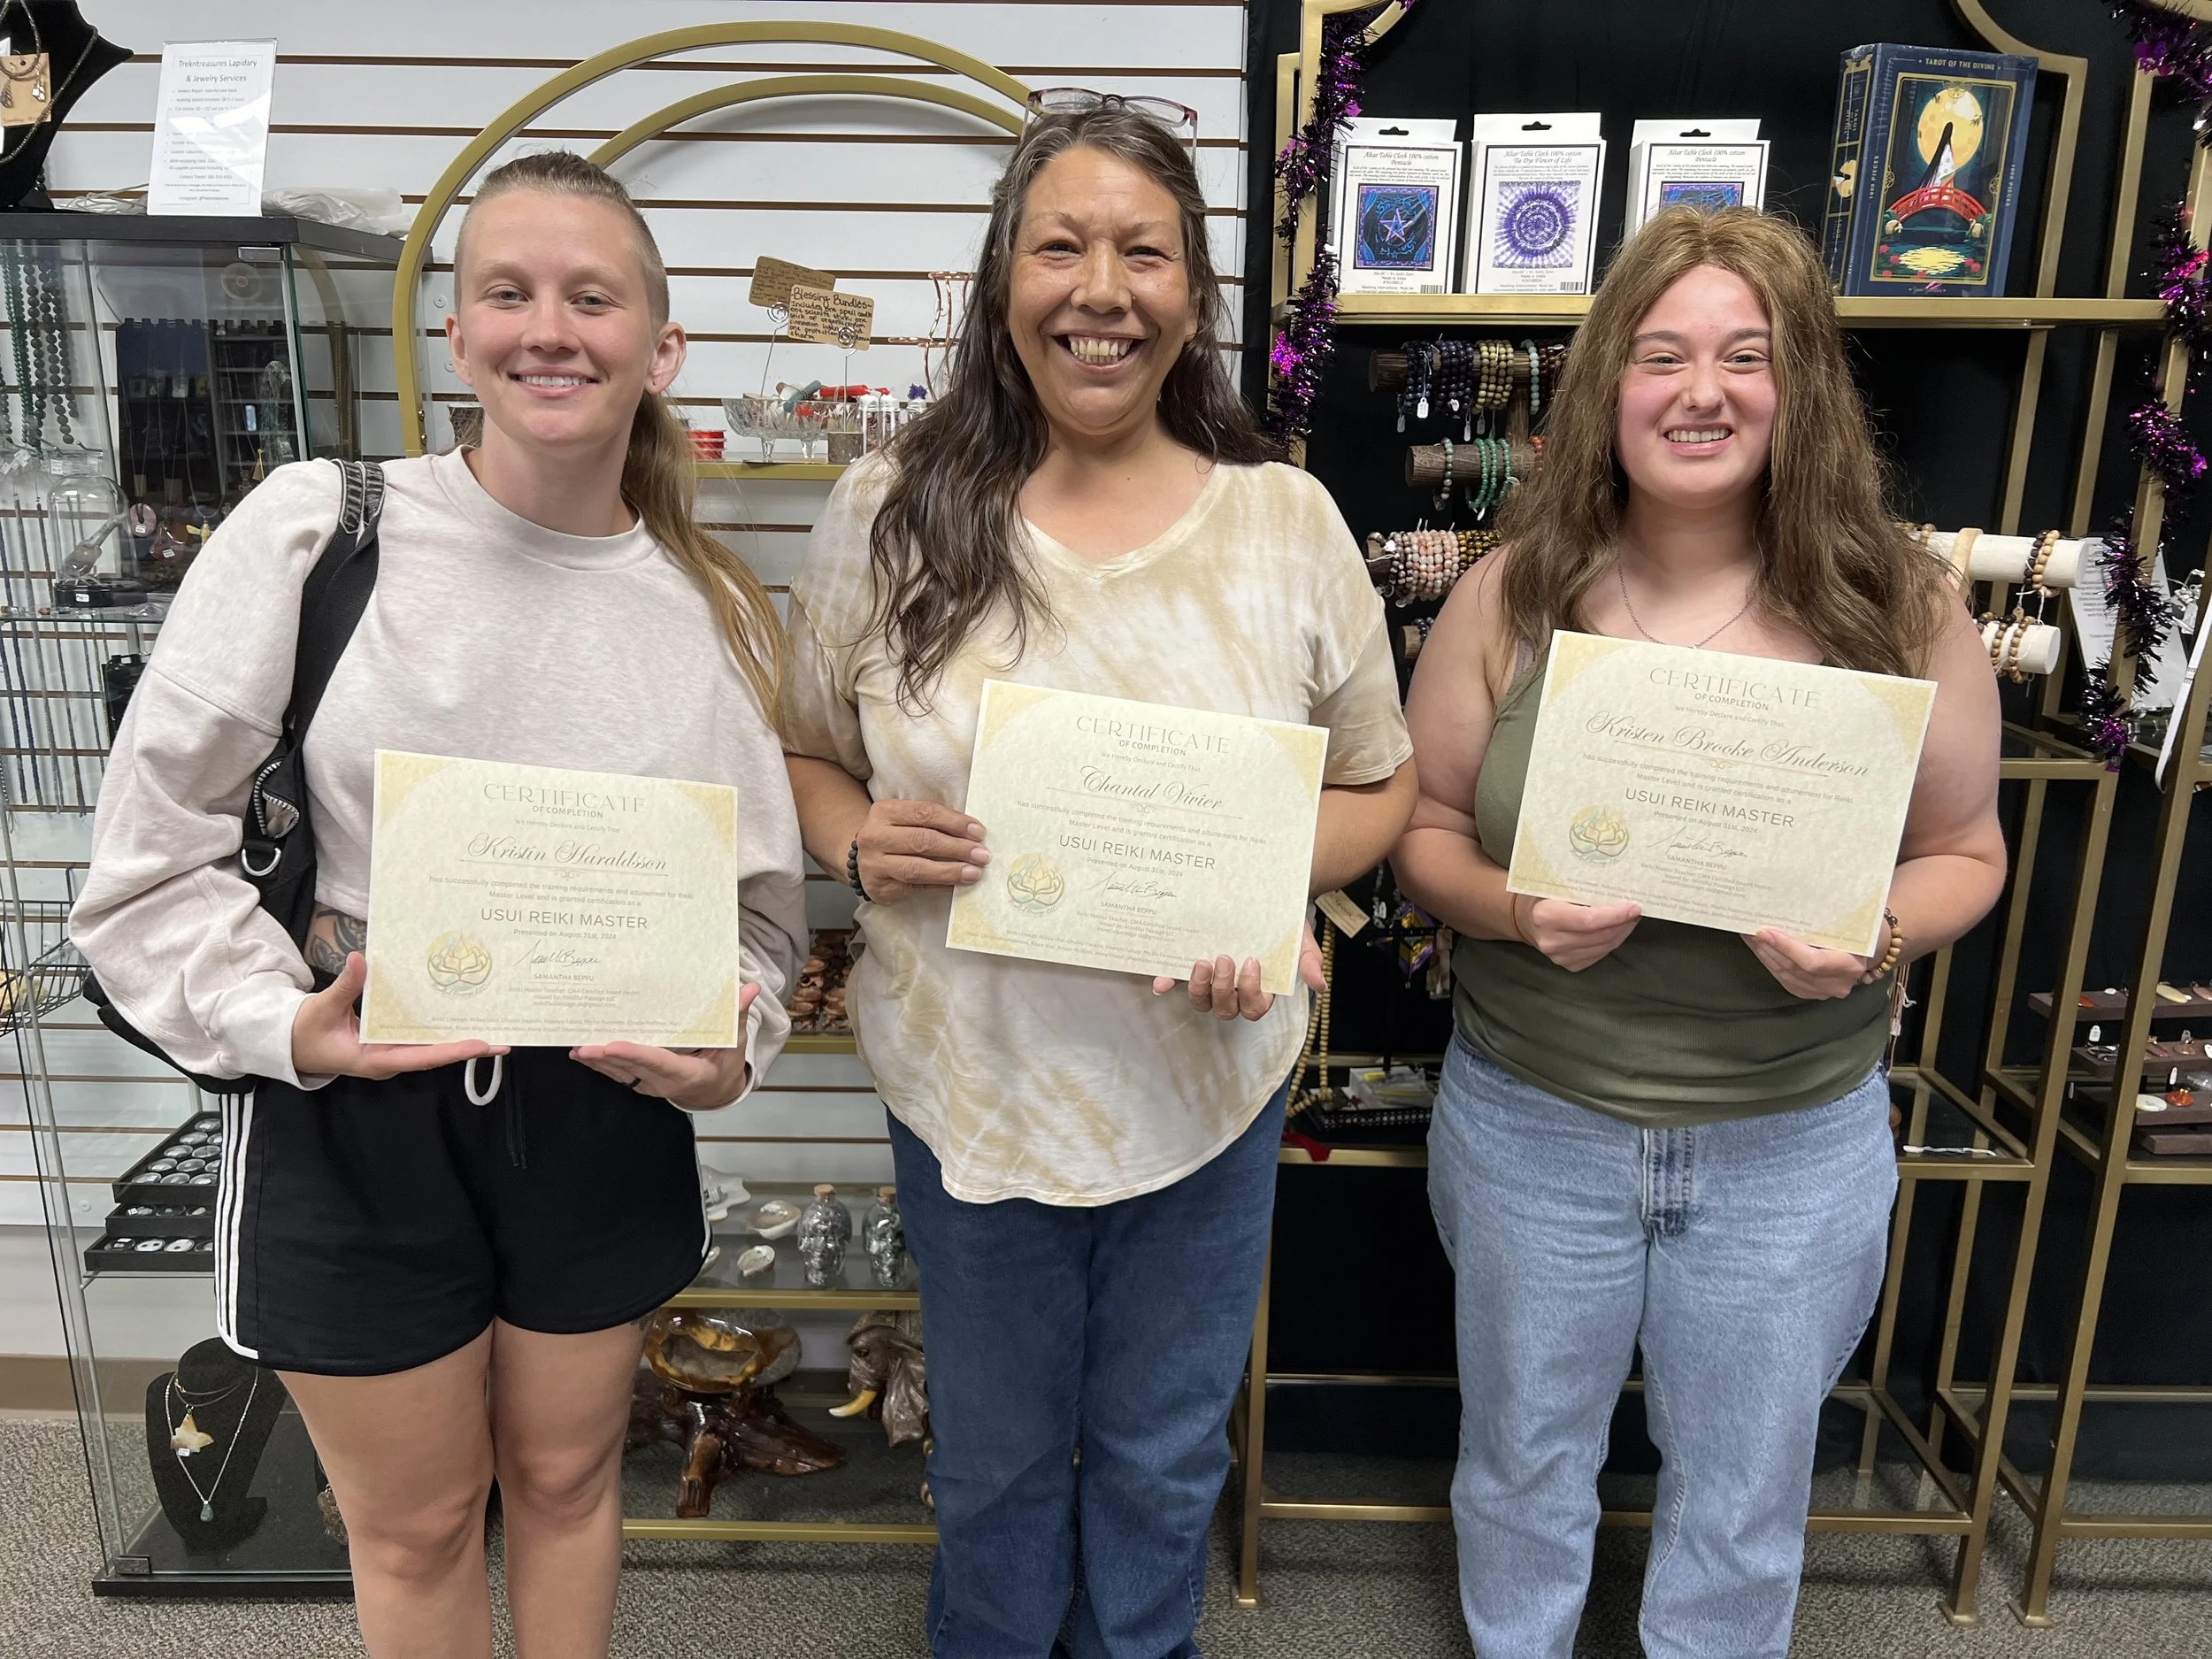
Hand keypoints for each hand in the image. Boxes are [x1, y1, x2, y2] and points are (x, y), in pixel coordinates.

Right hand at [290, 952, 505, 1079]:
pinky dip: (439, 1029)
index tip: (481, 1045)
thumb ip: (345, 987)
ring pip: (430, 1047)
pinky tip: (459, 1015)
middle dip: (467, 1047)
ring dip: (458, 1037)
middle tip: (504, 1040)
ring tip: (493, 1027)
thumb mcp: (323, 1008)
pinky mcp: (389, 1044)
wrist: (291, 1044)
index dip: (452, 1052)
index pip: (421, 1058)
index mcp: (374, 1060)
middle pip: (435, 1054)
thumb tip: (361, 960)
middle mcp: (389, 1060)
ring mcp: (391, 1053)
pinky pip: (419, 1038)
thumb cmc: (304, 1031)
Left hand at [571, 984, 763, 1109]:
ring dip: (597, 1062)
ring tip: (577, 1047)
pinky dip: (600, 1065)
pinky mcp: (641, 1083)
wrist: (716, 1092)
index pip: (658, 1062)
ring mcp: (650, 1085)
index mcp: (688, 1072)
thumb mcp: (735, 1042)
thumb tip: (750, 988)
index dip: (634, 1055)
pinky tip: (584, 1054)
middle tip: (583, 1045)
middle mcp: (664, 1083)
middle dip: (605, 1058)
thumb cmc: (726, 1064)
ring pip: (620, 1074)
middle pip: (631, 1069)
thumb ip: (737, 1015)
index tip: (612, 1045)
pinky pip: (619, 1075)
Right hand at [852, 798, 988, 903]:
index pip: (925, 813)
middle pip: (922, 840)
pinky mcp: (879, 888)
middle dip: (957, 848)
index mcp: (884, 811)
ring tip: (973, 872)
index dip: (955, 822)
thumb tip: (973, 833)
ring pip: (917, 868)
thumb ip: (933, 822)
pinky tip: (957, 884)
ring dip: (950, 870)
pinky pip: (915, 887)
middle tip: (982, 855)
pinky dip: (940, 886)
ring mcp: (874, 864)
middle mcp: (875, 836)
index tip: (979, 832)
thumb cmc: (895, 837)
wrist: (864, 861)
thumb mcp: (906, 820)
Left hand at [1151, 925, 1325, 1021]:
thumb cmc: (1283, 926)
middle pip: (1225, 1009)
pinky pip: (1177, 983)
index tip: (1251, 963)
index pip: (1254, 1008)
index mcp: (1260, 991)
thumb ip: (1308, 961)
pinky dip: (1168, 984)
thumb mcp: (1298, 939)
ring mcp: (1211, 982)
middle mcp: (1234, 992)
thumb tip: (1319, 984)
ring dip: (1199, 988)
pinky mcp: (1191, 970)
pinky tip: (1161, 981)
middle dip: (1222, 989)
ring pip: (1202, 1002)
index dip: (1250, 992)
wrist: (1263, 901)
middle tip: (1224, 959)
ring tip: (1202, 962)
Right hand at [1514, 894, 1640, 971]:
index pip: (1587, 920)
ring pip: (1603, 947)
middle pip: (1599, 936)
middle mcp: (1551, 940)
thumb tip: (1618, 885)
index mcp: (1545, 916)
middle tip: (1636, 910)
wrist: (1525, 919)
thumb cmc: (1543, 896)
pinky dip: (1612, 942)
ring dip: (1621, 933)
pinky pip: (1599, 955)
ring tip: (1630, 919)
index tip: (1633, 907)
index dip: (1614, 915)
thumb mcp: (1555, 885)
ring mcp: (1559, 956)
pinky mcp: (1569, 965)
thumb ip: (1581, 887)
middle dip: (1623, 923)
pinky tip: (1616, 930)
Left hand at [1743, 927, 1872, 1000]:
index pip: (1813, 962)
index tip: (1765, 932)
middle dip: (1768, 948)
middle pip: (1794, 969)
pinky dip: (1770, 963)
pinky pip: (1785, 980)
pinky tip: (1759, 949)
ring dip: (1764, 955)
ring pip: (1785, 975)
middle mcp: (1837, 983)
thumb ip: (1826, 920)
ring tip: (1749, 936)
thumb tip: (1787, 903)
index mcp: (1850, 964)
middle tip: (1749, 929)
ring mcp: (1823, 992)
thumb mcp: (1851, 922)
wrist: (1869, 948)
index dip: (1787, 948)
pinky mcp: (1810, 993)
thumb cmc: (1859, 928)